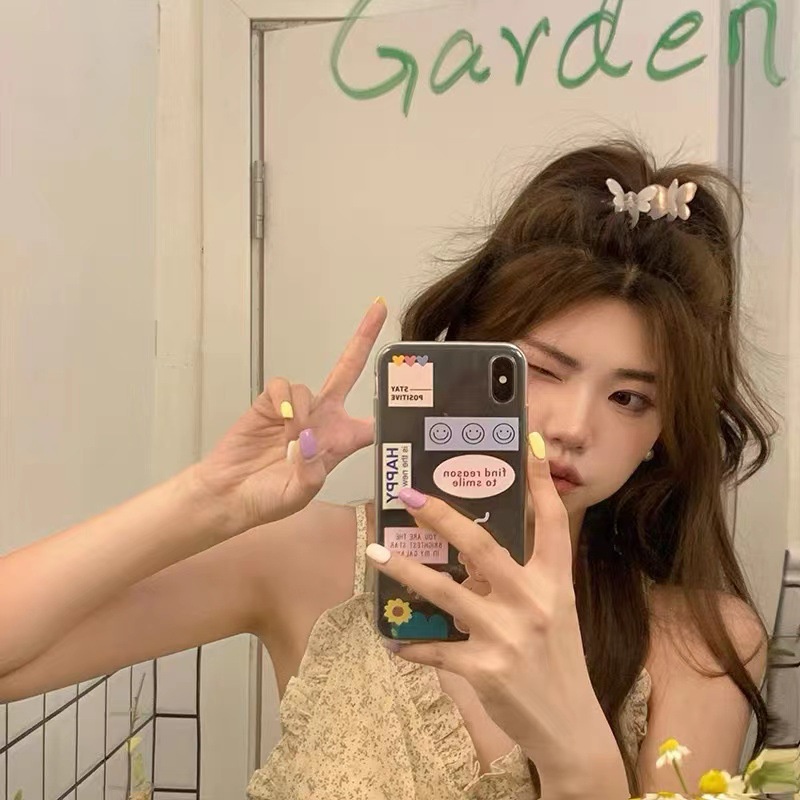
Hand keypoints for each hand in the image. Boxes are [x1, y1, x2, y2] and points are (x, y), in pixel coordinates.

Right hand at [193, 299, 386, 533]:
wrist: (228, 495)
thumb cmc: (268, 499)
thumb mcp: (299, 494)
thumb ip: (312, 471)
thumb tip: (311, 439)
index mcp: (340, 442)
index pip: (373, 422)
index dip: (391, 407)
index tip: (411, 383)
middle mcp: (322, 419)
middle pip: (348, 372)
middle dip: (363, 340)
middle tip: (380, 307)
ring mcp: (296, 409)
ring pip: (310, 388)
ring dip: (302, 413)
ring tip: (288, 441)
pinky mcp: (269, 403)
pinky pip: (283, 387)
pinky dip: (283, 401)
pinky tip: (277, 421)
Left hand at [366, 434, 610, 778]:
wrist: (570, 727)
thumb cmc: (558, 660)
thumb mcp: (553, 612)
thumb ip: (520, 581)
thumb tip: (472, 555)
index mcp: (554, 583)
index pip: (551, 522)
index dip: (538, 482)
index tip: (527, 443)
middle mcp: (533, 602)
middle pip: (482, 546)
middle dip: (441, 516)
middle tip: (407, 494)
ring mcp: (507, 636)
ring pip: (445, 593)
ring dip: (405, 570)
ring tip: (376, 553)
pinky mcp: (484, 670)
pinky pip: (437, 650)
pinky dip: (412, 644)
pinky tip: (392, 639)